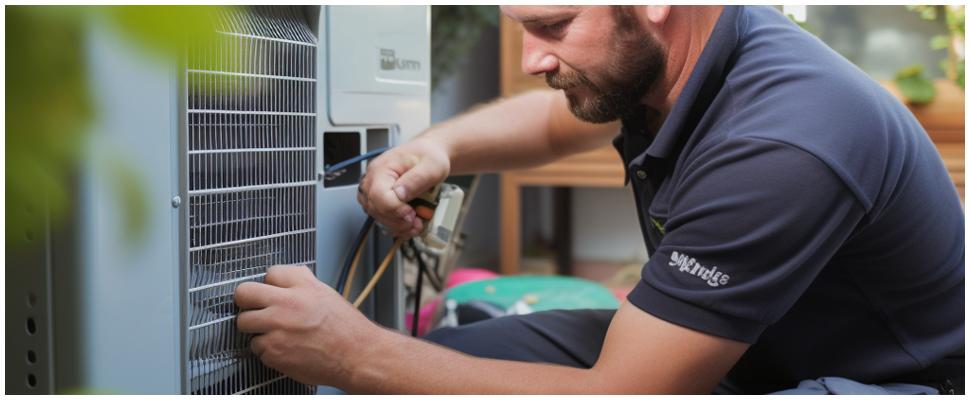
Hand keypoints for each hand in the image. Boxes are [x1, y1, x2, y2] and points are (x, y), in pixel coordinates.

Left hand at [234, 265, 378, 385]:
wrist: (357, 356)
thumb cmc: (347, 329)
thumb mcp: (326, 294)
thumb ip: (302, 283)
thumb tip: (283, 278)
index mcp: (303, 287)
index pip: (270, 272)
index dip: (270, 282)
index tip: (270, 290)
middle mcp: (287, 305)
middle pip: (244, 293)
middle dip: (246, 301)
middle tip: (254, 308)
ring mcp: (277, 329)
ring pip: (244, 323)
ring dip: (256, 329)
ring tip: (274, 332)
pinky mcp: (273, 352)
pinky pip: (256, 348)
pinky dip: (267, 351)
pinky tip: (285, 348)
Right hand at [357, 138, 450, 237]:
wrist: (429, 154)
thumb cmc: (429, 157)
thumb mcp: (431, 166)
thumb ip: (416, 179)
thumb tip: (400, 194)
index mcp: (382, 168)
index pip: (379, 195)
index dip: (395, 209)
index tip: (413, 213)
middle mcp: (372, 180)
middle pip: (376, 209)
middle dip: (398, 221)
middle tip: (417, 221)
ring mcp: (373, 190)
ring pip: (377, 216)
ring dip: (398, 226)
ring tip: (416, 224)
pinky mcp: (379, 199)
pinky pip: (382, 218)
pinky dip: (397, 225)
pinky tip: (410, 224)